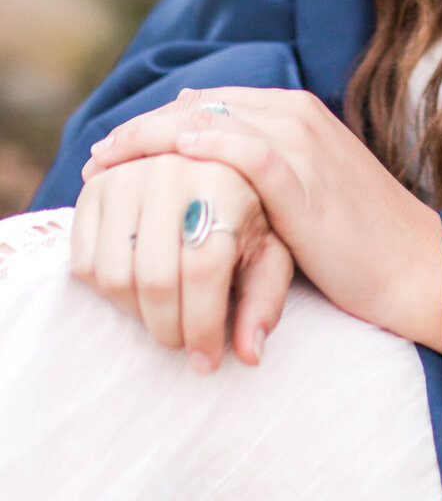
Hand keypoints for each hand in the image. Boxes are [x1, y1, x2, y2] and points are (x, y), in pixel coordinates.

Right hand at [72, 150, 293, 372]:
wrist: (202, 169)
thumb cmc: (240, 219)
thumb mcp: (266, 253)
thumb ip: (264, 301)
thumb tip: (250, 354)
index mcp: (223, 184)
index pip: (203, 270)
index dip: (203, 326)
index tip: (207, 361)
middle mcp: (171, 173)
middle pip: (156, 278)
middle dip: (169, 329)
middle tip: (181, 341)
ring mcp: (127, 178)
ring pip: (115, 276)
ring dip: (137, 314)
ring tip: (161, 313)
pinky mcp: (93, 191)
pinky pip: (84, 265)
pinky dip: (106, 293)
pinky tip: (136, 287)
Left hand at [83, 87, 441, 353]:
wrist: (413, 263)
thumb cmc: (355, 235)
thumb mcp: (302, 188)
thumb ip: (259, 165)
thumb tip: (199, 147)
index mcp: (295, 112)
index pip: (208, 102)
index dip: (155, 123)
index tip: (113, 150)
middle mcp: (296, 116)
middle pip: (202, 105)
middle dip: (143, 130)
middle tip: (98, 158)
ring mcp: (304, 144)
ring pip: (216, 121)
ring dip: (157, 139)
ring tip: (112, 163)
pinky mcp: (308, 180)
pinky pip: (252, 151)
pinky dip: (213, 144)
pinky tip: (178, 151)